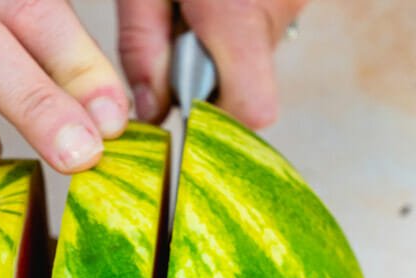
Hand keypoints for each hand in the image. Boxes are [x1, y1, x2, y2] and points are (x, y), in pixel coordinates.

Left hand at [117, 0, 308, 127]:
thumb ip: (143, 47)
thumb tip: (149, 112)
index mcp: (236, 16)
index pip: (250, 111)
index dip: (216, 125)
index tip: (185, 115)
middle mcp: (276, 11)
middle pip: (246, 88)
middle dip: (206, 81)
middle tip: (176, 38)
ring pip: (253, 58)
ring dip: (219, 50)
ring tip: (192, 8)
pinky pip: (264, 27)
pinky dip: (235, 25)